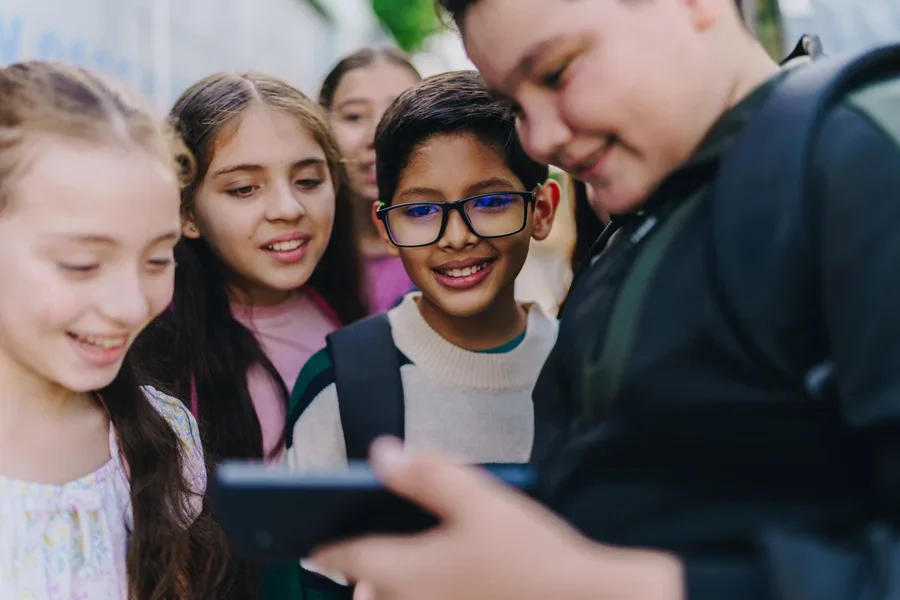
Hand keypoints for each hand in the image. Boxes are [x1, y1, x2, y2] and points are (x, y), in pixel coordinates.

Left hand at [311, 437, 683, 599]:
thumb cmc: (532, 555)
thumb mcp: (480, 500)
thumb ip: (426, 474)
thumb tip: (380, 454)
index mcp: (405, 571)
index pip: (343, 556)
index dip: (325, 543)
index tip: (313, 536)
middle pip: (365, 592)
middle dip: (360, 574)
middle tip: (363, 555)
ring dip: (387, 590)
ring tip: (394, 573)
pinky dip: (416, 597)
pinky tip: (447, 580)